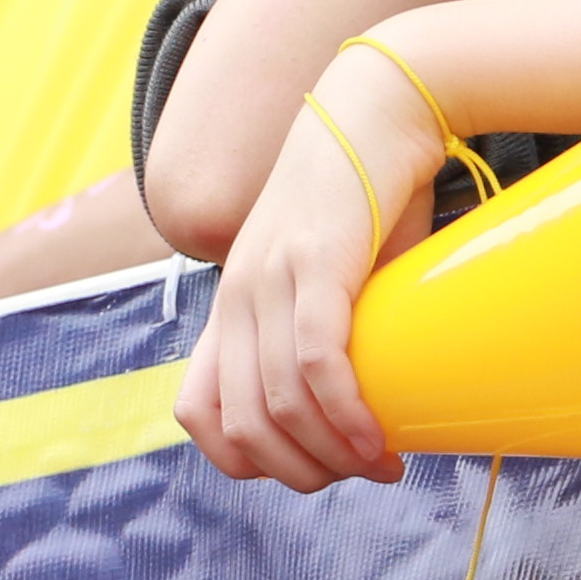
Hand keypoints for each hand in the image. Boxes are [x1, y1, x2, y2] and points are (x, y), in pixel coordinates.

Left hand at [172, 52, 434, 490]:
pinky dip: (344, 414)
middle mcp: (237, 295)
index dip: (249, 462)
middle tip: (359, 474)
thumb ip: (329, 330)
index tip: (317, 466)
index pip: (199, 414)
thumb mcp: (334, 274)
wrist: (381, 106)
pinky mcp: (315, 261)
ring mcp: (270, 277)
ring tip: (381, 464)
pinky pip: (315, 362)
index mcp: (233, 304)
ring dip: (330, 454)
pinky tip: (375, 437)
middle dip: (299, 472)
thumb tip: (368, 397)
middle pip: (239, 425)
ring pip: (276, 404)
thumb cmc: (370, 195)